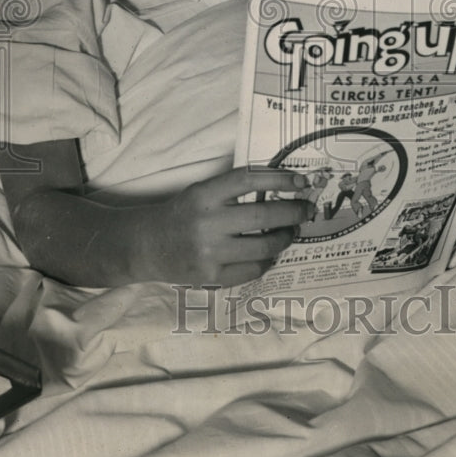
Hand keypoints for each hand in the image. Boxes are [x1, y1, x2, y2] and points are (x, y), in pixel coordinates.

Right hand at [130, 167, 310, 286]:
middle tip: (307, 210)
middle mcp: (207, 222)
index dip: (279, 179)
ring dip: (284, 238)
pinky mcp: (211, 277)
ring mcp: (209, 253)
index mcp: (204, 194)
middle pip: (262, 216)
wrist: (149, 245)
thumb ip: (234, 189)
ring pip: (263, 247)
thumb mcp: (202, 192)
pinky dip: (266, 261)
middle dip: (292, 212)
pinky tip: (270, 254)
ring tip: (291, 232)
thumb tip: (282, 187)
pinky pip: (252, 270)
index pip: (248, 180)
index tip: (301, 180)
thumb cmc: (183, 213)